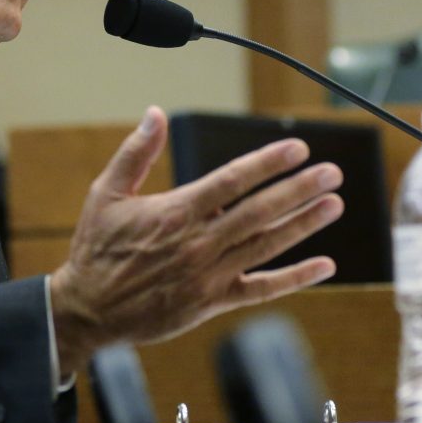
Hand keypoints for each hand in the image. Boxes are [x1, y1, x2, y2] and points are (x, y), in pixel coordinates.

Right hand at [49, 106, 343, 376]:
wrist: (89, 309)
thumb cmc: (96, 248)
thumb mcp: (105, 193)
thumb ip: (135, 152)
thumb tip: (155, 113)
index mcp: (175, 212)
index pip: (231, 181)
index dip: (267, 164)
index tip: (297, 149)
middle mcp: (198, 242)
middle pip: (258, 211)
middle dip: (298, 189)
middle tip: (332, 173)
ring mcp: (208, 275)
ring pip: (266, 245)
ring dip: (303, 224)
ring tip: (333, 205)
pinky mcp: (212, 303)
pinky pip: (261, 289)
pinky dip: (294, 278)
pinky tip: (324, 265)